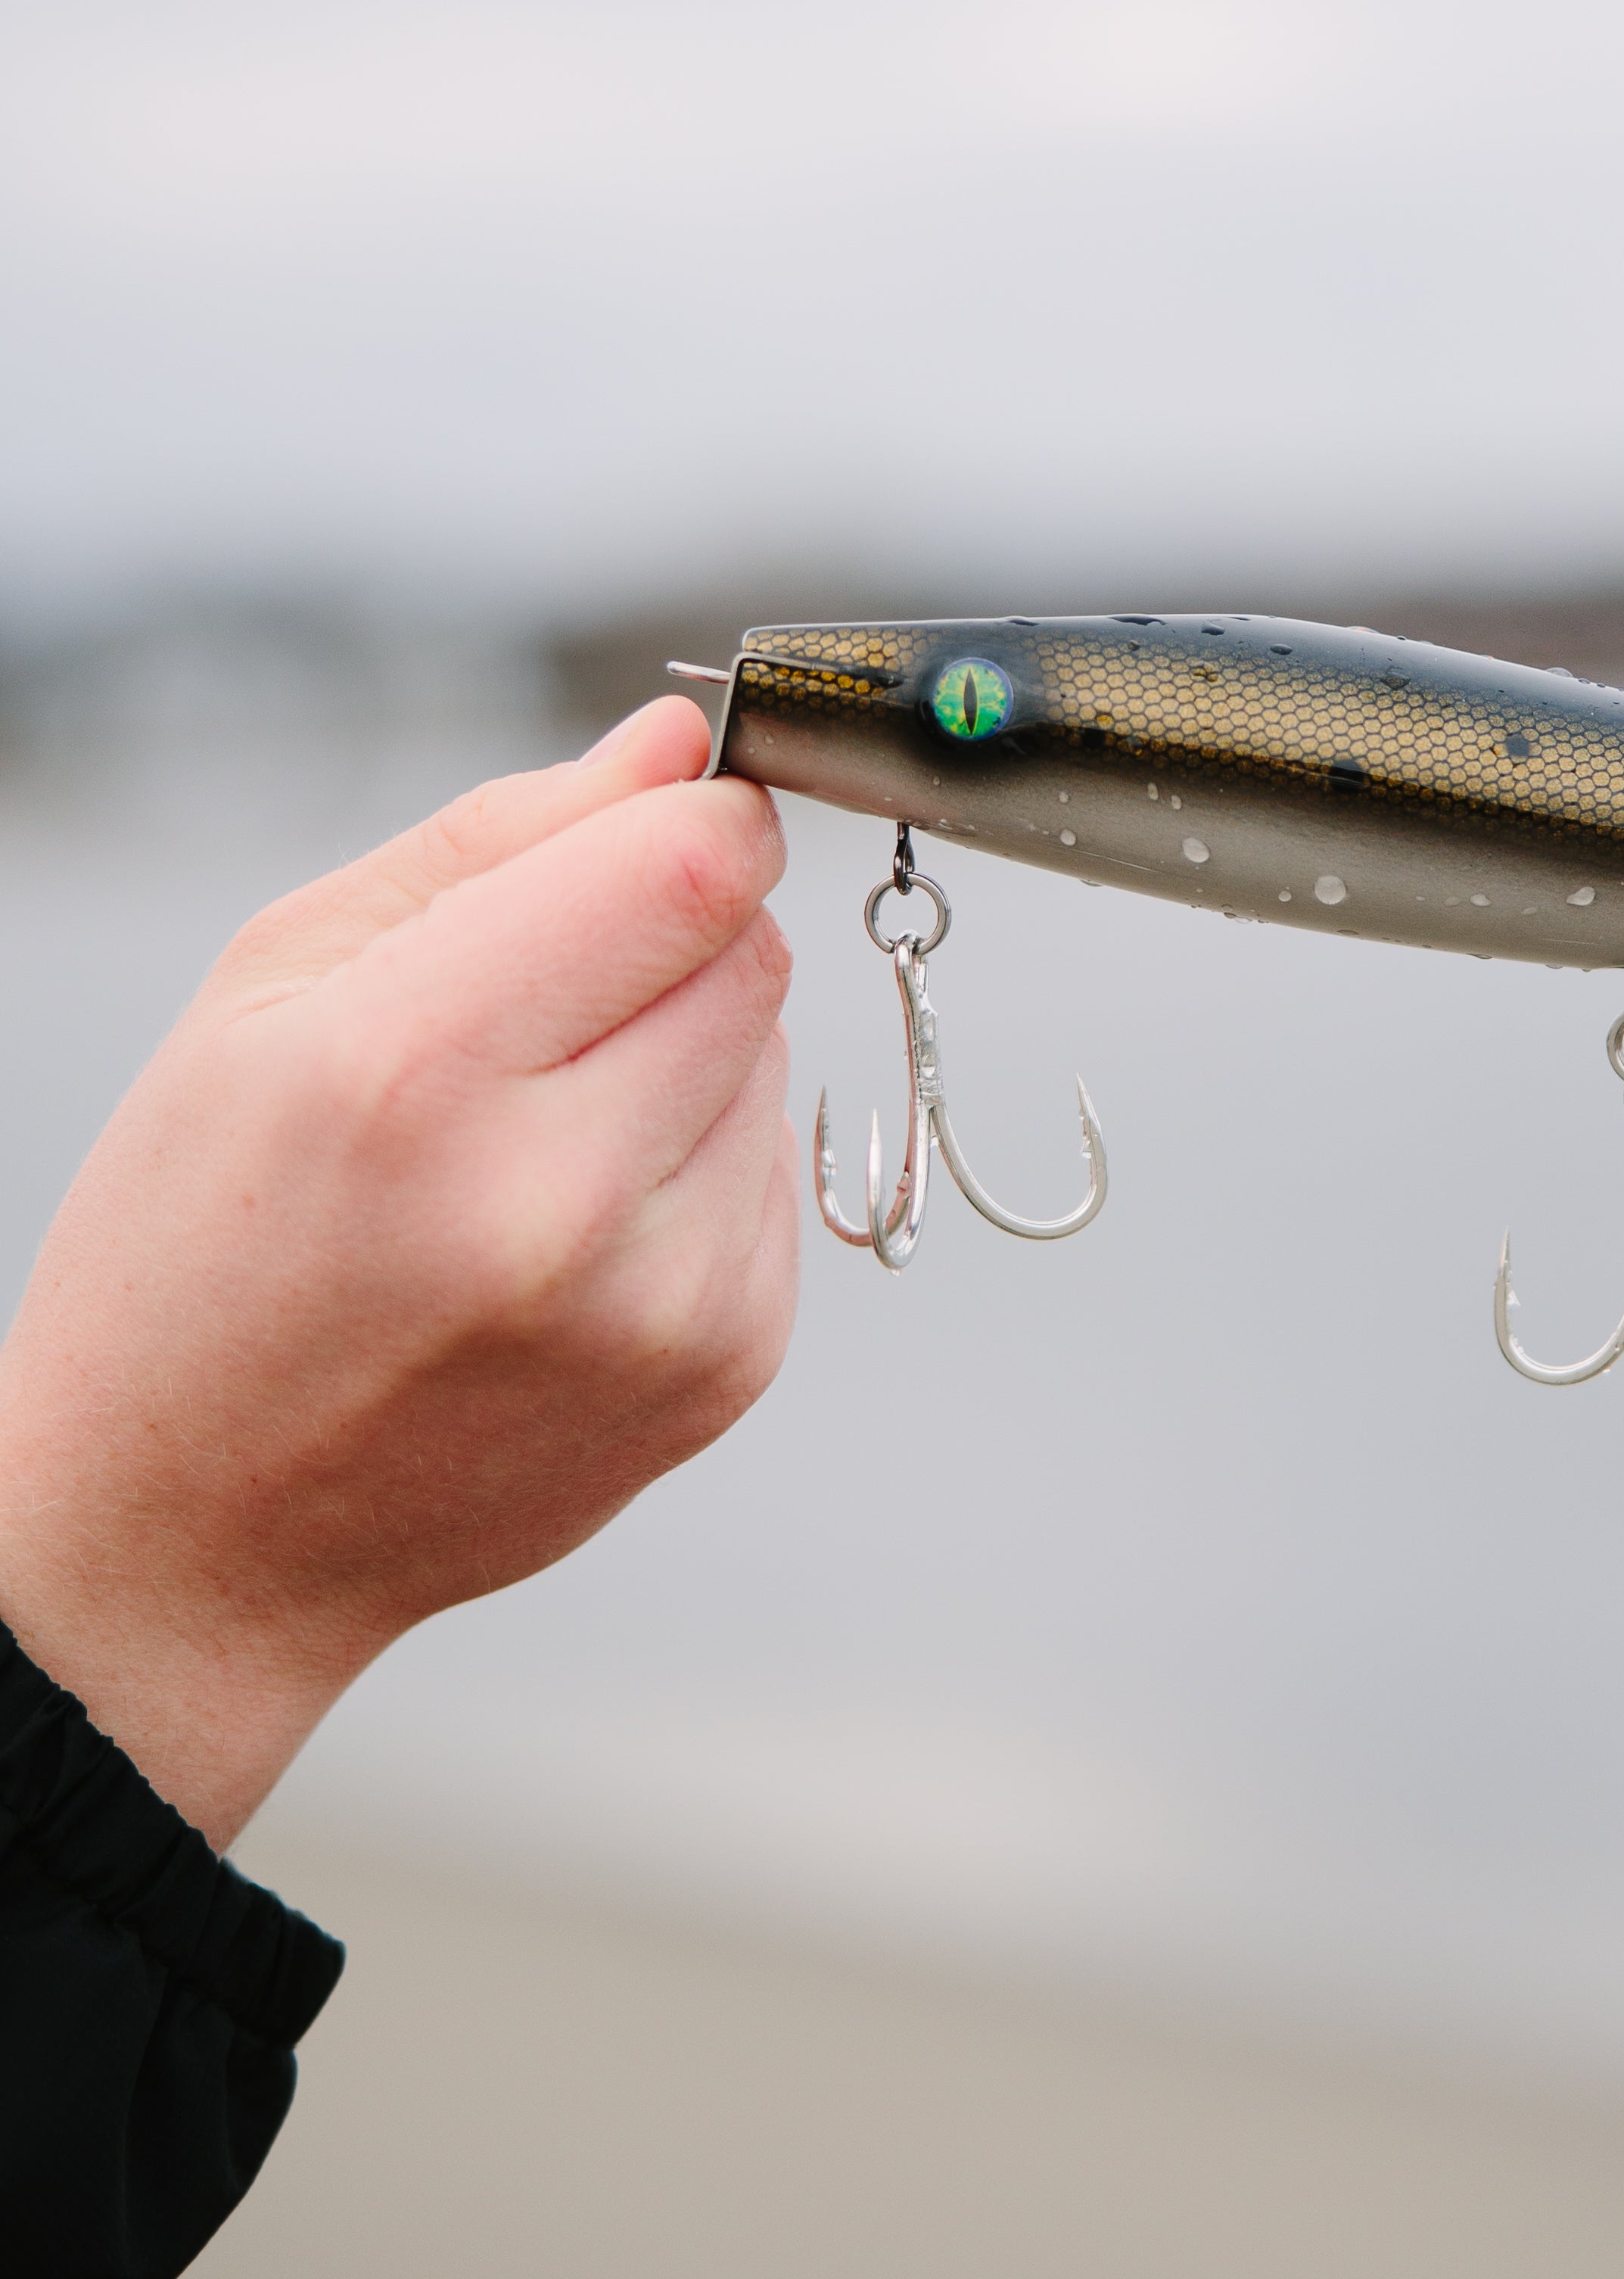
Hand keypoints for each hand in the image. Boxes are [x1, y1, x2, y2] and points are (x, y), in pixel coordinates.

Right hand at [0, 697, 797, 1845]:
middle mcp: (552, 1202)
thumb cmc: (203, 1243)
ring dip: (683, 1055)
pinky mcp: (722, 1371)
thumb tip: (678, 744)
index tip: (644, 829)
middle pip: (750, 949)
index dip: (689, 815)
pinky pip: (772, 1174)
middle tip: (531, 1009)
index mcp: (412, 1075)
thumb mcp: (275, 986)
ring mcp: (655, 1306)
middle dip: (668, 934)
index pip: (690, 866)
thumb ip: (498, 839)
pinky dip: (694, 1165)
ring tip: (522, 1140)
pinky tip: (565, 1229)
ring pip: (774, 1056)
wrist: (194, 1534)